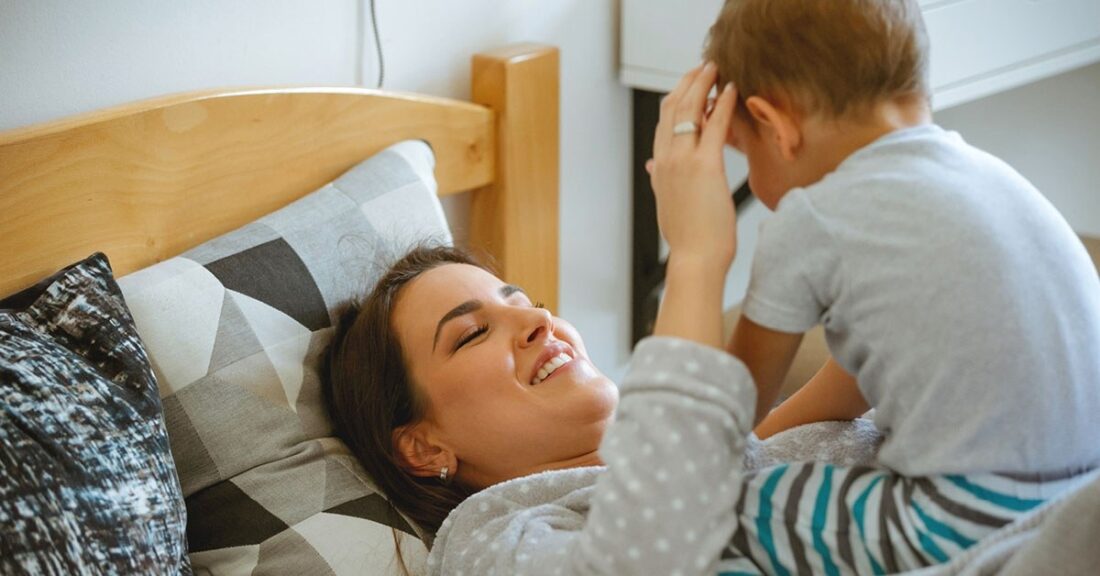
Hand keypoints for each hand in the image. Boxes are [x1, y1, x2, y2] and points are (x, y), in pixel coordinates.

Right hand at [647, 62, 738, 271]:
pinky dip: (723, 104)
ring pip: (689, 110)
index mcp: (659, 168)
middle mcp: (666, 160)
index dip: (676, 98)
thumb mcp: (667, 205)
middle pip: (672, 108)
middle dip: (688, 82)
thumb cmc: (689, 239)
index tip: (689, 85)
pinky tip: (732, 90)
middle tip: (704, 67)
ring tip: (716, 69)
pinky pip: (715, 126)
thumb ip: (660, 181)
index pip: (663, 123)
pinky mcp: (705, 167)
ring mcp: (683, 161)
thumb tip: (652, 167)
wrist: (694, 260)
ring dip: (703, 84)